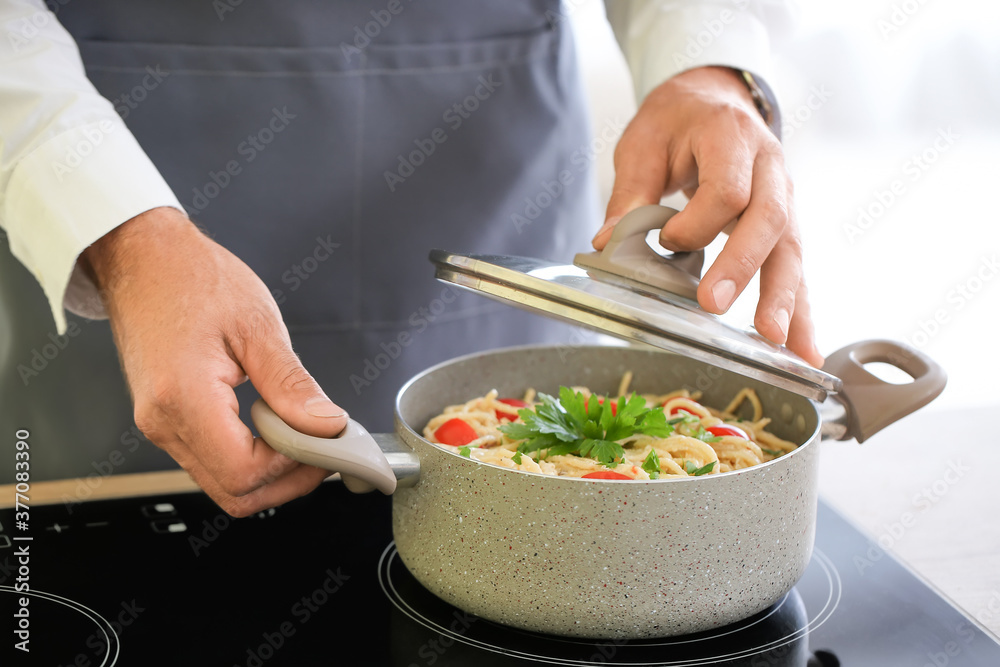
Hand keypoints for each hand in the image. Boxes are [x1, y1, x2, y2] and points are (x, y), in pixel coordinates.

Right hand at [80, 207, 346, 515]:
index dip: (294, 464)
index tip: (326, 442)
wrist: (141, 257)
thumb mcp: (257, 325)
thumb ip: (292, 384)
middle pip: (234, 491)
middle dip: (288, 479)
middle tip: (325, 447)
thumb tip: (324, 425)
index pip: (245, 472)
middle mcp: (164, 421)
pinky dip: (249, 455)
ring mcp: (160, 424)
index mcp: (182, 397)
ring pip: (222, 482)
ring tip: (304, 434)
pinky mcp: (165, 419)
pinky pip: (212, 459)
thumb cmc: (189, 277)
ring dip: (271, 470)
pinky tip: (275, 426)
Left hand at [594, 66, 822, 366]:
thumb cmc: (678, 121)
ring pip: (791, 250)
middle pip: (768, 220)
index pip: (727, 188)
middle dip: (741, 267)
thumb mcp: (643, 144)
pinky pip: (795, 268)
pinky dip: (799, 310)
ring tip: (777, 344)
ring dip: (784, 299)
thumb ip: (630, 193)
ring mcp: (784, 196)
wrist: (714, 99)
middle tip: (712, 304)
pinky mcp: (785, 224)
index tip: (666, 240)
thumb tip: (608, 243)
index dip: (695, 222)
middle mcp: (769, 167)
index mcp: (731, 138)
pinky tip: (801, 349)